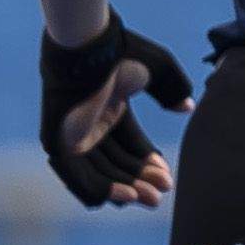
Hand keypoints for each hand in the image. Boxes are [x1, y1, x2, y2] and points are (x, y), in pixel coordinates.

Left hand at [39, 13, 190, 207]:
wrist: (89, 46)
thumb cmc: (120, 50)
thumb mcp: (157, 69)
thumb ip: (172, 89)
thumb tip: (186, 107)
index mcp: (108, 107)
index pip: (129, 144)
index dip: (148, 162)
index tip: (167, 177)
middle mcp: (89, 123)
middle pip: (115, 162)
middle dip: (139, 180)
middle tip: (160, 196)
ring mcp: (72, 133)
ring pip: (98, 172)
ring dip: (124, 187)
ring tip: (149, 198)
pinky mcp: (58, 141)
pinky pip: (75, 175)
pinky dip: (98, 188)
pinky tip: (124, 195)